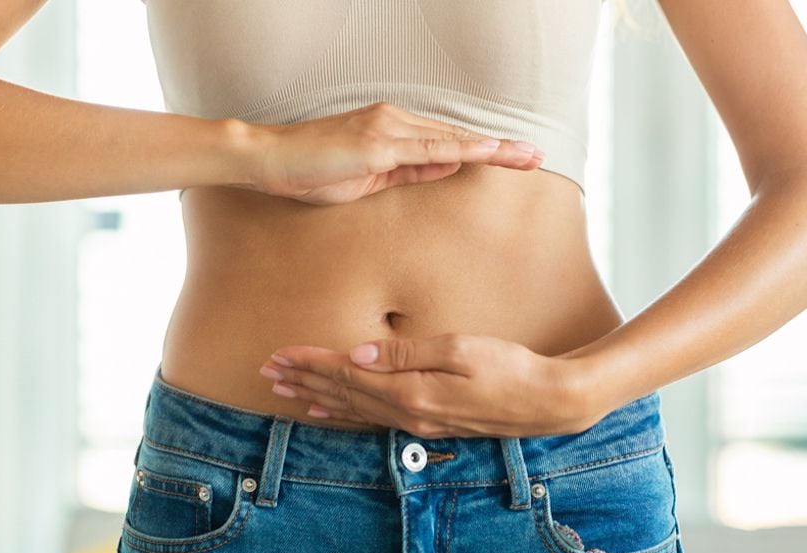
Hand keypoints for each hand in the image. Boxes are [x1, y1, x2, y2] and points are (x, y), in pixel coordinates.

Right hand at [247, 101, 544, 204]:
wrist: (268, 159)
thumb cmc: (310, 172)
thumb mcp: (366, 177)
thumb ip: (406, 171)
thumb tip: (446, 165)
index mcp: (392, 129)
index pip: (448, 140)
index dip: (484, 148)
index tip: (516, 156)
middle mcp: (394, 121)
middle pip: (458, 135)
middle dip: (501, 147)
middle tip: (538, 156)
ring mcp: (387, 129)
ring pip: (451, 138)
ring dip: (493, 148)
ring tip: (528, 158)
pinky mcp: (377, 144)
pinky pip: (428, 148)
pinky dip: (462, 149)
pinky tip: (488, 152)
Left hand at [257, 333, 604, 437]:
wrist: (547, 401)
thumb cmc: (510, 367)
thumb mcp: (460, 348)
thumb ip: (405, 352)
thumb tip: (357, 351)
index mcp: (411, 391)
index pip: (347, 375)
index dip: (311, 363)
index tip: (279, 354)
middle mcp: (407, 413)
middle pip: (343, 394)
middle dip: (303, 380)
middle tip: (267, 371)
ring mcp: (417, 422)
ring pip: (353, 410)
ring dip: (317, 398)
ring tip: (285, 391)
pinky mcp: (428, 423)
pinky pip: (372, 420)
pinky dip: (344, 414)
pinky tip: (327, 411)